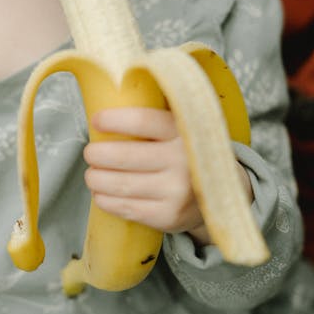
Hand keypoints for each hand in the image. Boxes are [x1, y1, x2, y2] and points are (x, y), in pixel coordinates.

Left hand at [83, 107, 251, 242]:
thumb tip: (109, 97)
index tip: (96, 120)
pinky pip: (126, 207)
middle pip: (124, 156)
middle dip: (97, 154)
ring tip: (92, 174)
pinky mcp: (168, 216)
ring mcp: (176, 192)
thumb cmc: (188, 152)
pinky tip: (101, 193)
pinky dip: (105, 199)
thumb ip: (155, 115)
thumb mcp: (183, 127)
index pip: (141, 121)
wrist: (223, 192)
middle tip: (90, 153)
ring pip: (120, 184)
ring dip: (96, 179)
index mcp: (184, 132)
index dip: (113, 120)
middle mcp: (182, 161)